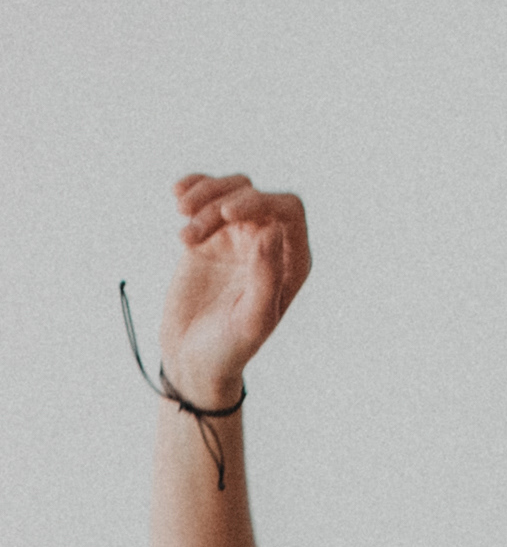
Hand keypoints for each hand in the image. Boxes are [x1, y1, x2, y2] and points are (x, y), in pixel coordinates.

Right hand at [159, 173, 310, 405]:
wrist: (193, 358)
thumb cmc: (229, 348)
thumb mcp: (251, 320)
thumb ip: (267, 276)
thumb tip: (273, 229)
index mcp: (291, 264)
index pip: (288, 210)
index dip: (259, 201)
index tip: (225, 214)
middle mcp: (269, 246)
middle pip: (252, 195)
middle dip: (219, 201)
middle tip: (190, 229)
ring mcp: (239, 237)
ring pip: (228, 190)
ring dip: (201, 199)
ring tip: (182, 236)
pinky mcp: (209, 235)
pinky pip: (205, 196)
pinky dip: (192, 188)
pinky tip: (176, 198)